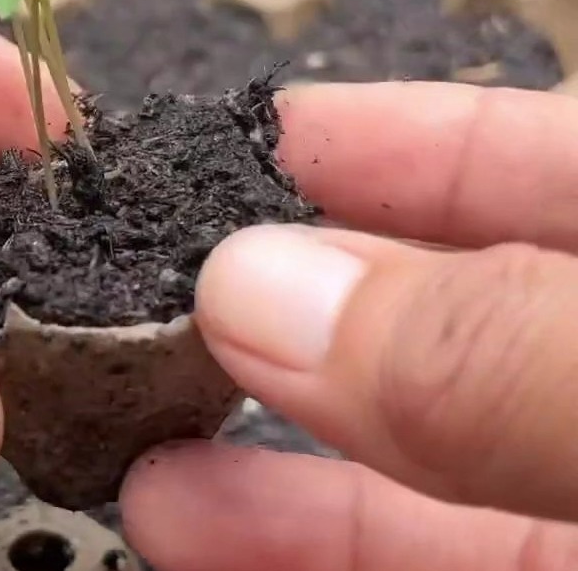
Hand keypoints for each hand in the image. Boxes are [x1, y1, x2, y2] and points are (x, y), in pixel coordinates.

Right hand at [122, 81, 577, 569]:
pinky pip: (415, 564)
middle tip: (155, 281)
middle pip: (435, 306)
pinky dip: (298, 543)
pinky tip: (190, 522)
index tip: (254, 135)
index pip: (537, 162)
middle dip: (287, 286)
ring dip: (253, 433)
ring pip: (407, 451)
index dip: (393, 135)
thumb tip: (266, 289)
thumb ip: (503, 350)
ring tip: (127, 412)